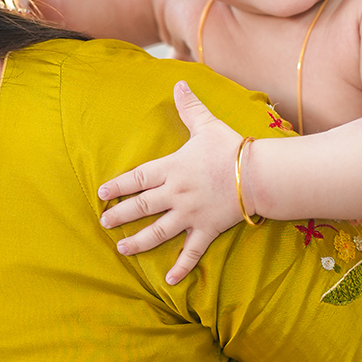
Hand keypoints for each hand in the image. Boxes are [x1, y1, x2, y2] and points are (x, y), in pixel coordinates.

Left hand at [97, 81, 247, 284]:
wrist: (258, 174)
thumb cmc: (232, 148)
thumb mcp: (207, 125)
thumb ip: (190, 107)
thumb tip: (180, 82)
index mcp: (172, 168)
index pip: (137, 178)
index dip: (118, 186)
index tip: (102, 193)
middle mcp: (176, 194)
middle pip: (141, 206)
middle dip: (120, 215)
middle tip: (104, 222)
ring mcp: (190, 214)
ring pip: (158, 231)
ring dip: (138, 242)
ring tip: (122, 248)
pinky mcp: (207, 229)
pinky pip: (191, 251)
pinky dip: (181, 266)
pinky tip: (169, 279)